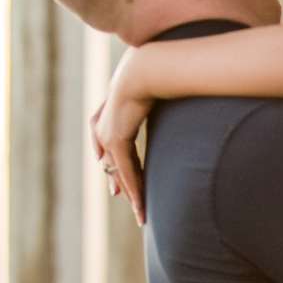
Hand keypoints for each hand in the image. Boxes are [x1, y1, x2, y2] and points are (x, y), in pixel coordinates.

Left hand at [90, 50, 152, 223]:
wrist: (146, 69)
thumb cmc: (156, 76)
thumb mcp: (154, 93)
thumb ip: (157, 102)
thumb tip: (178, 94)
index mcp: (111, 114)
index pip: (117, 148)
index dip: (123, 168)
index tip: (124, 184)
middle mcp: (104, 127)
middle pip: (112, 164)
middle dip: (123, 185)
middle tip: (129, 203)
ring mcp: (107, 134)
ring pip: (119, 171)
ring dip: (132, 194)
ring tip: (141, 213)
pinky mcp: (116, 140)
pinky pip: (125, 170)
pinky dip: (134, 188)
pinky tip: (140, 203)